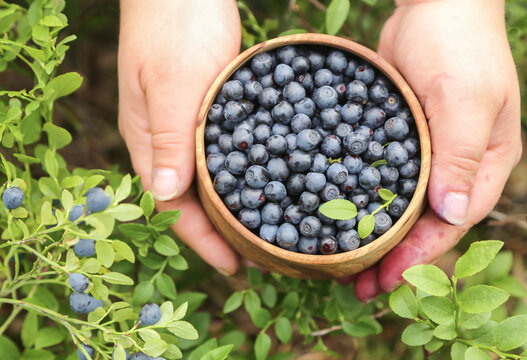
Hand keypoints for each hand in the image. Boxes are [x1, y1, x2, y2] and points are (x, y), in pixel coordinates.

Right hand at [118, 0, 241, 274]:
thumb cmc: (172, 27)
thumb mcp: (171, 84)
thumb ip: (168, 139)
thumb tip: (167, 194)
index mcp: (149, 140)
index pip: (171, 205)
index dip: (202, 239)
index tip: (234, 266)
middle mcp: (167, 140)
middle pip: (193, 200)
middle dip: (222, 232)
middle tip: (260, 256)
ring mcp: (188, 125)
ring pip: (211, 179)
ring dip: (236, 207)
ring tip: (268, 230)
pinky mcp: (210, 109)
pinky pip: (227, 152)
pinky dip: (246, 173)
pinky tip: (272, 181)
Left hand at [353, 0, 521, 300]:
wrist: (433, 3)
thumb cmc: (460, 45)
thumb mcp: (465, 99)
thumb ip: (461, 155)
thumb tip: (452, 214)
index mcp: (485, 163)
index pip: (453, 222)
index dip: (421, 254)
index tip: (387, 279)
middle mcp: (455, 164)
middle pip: (423, 222)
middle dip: (392, 257)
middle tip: (357, 287)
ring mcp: (424, 151)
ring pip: (397, 204)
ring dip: (371, 234)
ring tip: (340, 263)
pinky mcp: (396, 137)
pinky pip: (376, 175)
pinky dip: (358, 197)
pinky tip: (331, 213)